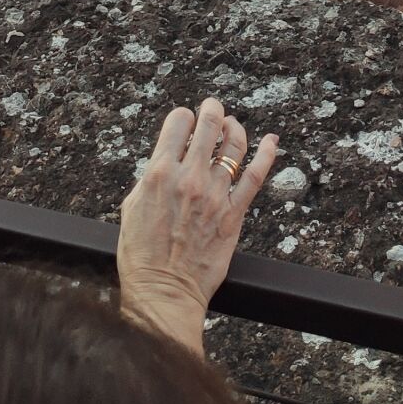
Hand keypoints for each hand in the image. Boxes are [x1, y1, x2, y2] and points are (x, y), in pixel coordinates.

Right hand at [117, 97, 277, 356]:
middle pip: (209, 124)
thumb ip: (150, 179)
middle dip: (211, 110)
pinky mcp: (234, 214)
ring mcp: (215, 194)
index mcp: (159, 173)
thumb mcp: (131, 209)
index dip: (182, 117)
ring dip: (234, 127)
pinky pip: (256, 176)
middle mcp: (190, 178)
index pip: (178, 122)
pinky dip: (267, 154)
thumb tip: (165, 163)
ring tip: (231, 125)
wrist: (164, 294)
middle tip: (212, 108)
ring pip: (234, 144)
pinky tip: (271, 141)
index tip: (184, 123)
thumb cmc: (141, 257)